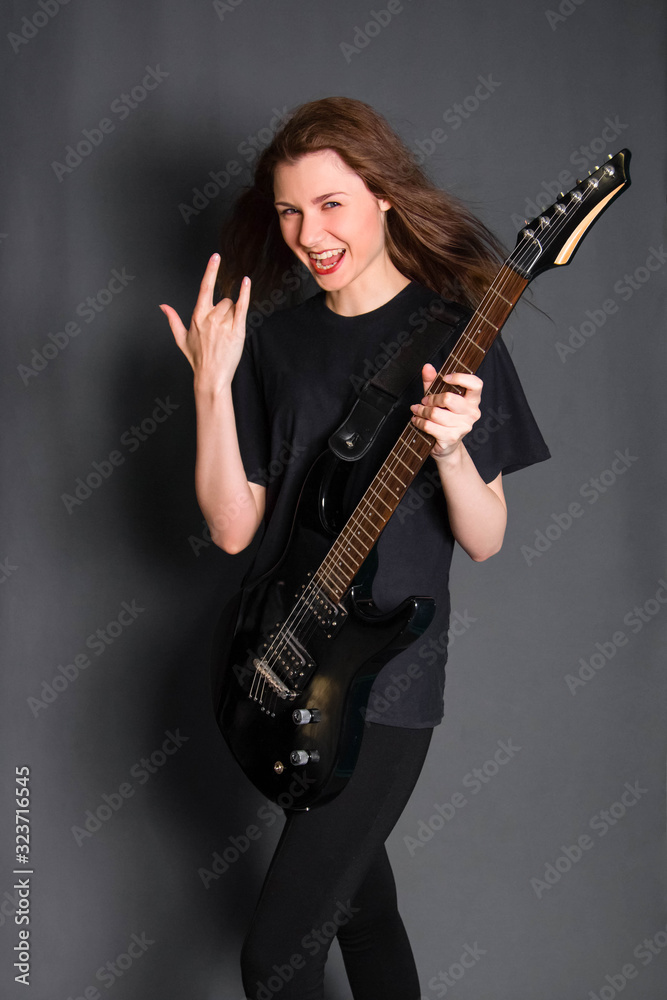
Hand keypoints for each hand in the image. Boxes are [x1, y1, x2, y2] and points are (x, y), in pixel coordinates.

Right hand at [159, 254, 250, 389]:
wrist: (211, 376)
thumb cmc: (197, 358)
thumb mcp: (181, 338)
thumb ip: (172, 319)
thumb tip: (162, 306)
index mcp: (197, 316)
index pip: (204, 287)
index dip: (211, 270)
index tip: (216, 256)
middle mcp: (211, 318)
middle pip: (224, 300)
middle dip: (225, 310)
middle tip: (221, 330)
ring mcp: (224, 324)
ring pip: (233, 306)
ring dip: (233, 315)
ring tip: (227, 333)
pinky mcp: (237, 330)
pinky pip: (243, 307)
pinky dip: (245, 293)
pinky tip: (246, 281)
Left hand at [409, 364, 482, 460]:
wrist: (447, 446)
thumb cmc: (444, 418)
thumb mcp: (439, 398)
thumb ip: (433, 382)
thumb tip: (427, 367)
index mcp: (473, 400)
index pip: (476, 384)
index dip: (460, 378)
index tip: (445, 378)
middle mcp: (472, 413)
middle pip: (448, 398)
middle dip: (431, 399)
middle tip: (424, 402)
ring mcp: (463, 427)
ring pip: (435, 413)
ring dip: (422, 411)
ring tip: (417, 411)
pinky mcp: (451, 437)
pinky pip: (429, 425)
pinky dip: (419, 422)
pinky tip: (417, 420)